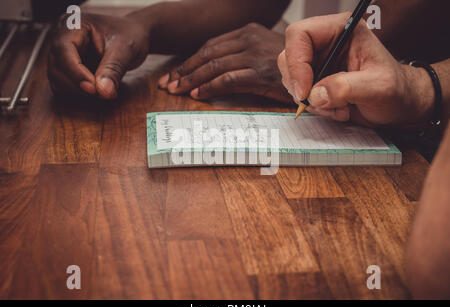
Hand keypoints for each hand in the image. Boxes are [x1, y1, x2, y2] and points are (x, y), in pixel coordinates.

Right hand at [48, 13, 149, 99]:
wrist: (134, 35)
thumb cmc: (130, 35)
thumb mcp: (125, 50)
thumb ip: (113, 70)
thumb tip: (103, 92)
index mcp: (73, 24)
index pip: (63, 50)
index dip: (75, 73)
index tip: (93, 89)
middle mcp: (62, 37)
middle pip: (56, 67)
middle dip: (77, 85)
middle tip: (104, 93)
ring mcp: (62, 53)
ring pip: (57, 79)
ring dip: (78, 91)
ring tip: (104, 91)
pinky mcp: (67, 67)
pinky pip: (65, 85)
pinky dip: (79, 92)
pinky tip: (98, 91)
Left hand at [158, 23, 292, 102]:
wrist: (319, 69)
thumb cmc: (289, 67)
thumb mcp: (263, 52)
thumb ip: (241, 55)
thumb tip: (215, 71)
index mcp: (247, 32)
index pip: (210, 45)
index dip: (188, 61)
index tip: (173, 74)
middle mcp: (248, 39)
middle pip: (207, 54)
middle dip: (183, 70)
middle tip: (166, 84)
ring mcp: (255, 54)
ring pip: (213, 65)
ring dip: (190, 79)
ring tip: (175, 90)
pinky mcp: (261, 72)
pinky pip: (228, 79)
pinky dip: (209, 87)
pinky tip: (197, 94)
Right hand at [278, 13, 433, 127]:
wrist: (399, 105)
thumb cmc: (396, 90)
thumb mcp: (378, 87)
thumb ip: (347, 88)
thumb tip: (316, 94)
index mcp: (341, 30)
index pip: (300, 35)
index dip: (296, 62)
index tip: (306, 90)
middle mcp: (326, 42)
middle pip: (289, 57)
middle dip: (301, 85)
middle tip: (321, 102)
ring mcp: (318, 61)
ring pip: (290, 77)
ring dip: (309, 100)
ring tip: (338, 108)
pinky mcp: (315, 79)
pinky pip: (298, 92)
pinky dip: (313, 106)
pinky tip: (336, 109)